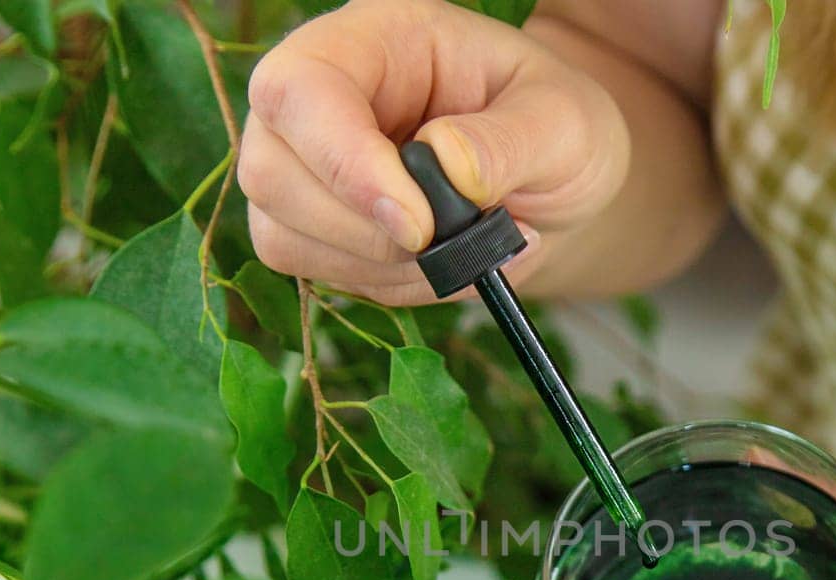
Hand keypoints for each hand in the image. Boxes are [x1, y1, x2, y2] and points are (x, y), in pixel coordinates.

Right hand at [239, 0, 629, 303]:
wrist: (550, 187)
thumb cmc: (555, 133)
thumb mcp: (566, 124)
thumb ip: (511, 141)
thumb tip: (446, 165)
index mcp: (374, 38)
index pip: (300, 88)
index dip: (344, 163)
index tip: (418, 223)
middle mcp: (317, 95)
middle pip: (269, 169)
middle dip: (362, 230)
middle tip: (447, 242)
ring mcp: (301, 162)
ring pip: (279, 233)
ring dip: (376, 265)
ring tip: (460, 248)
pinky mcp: (307, 224)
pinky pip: (312, 273)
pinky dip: (381, 285)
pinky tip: (435, 264)